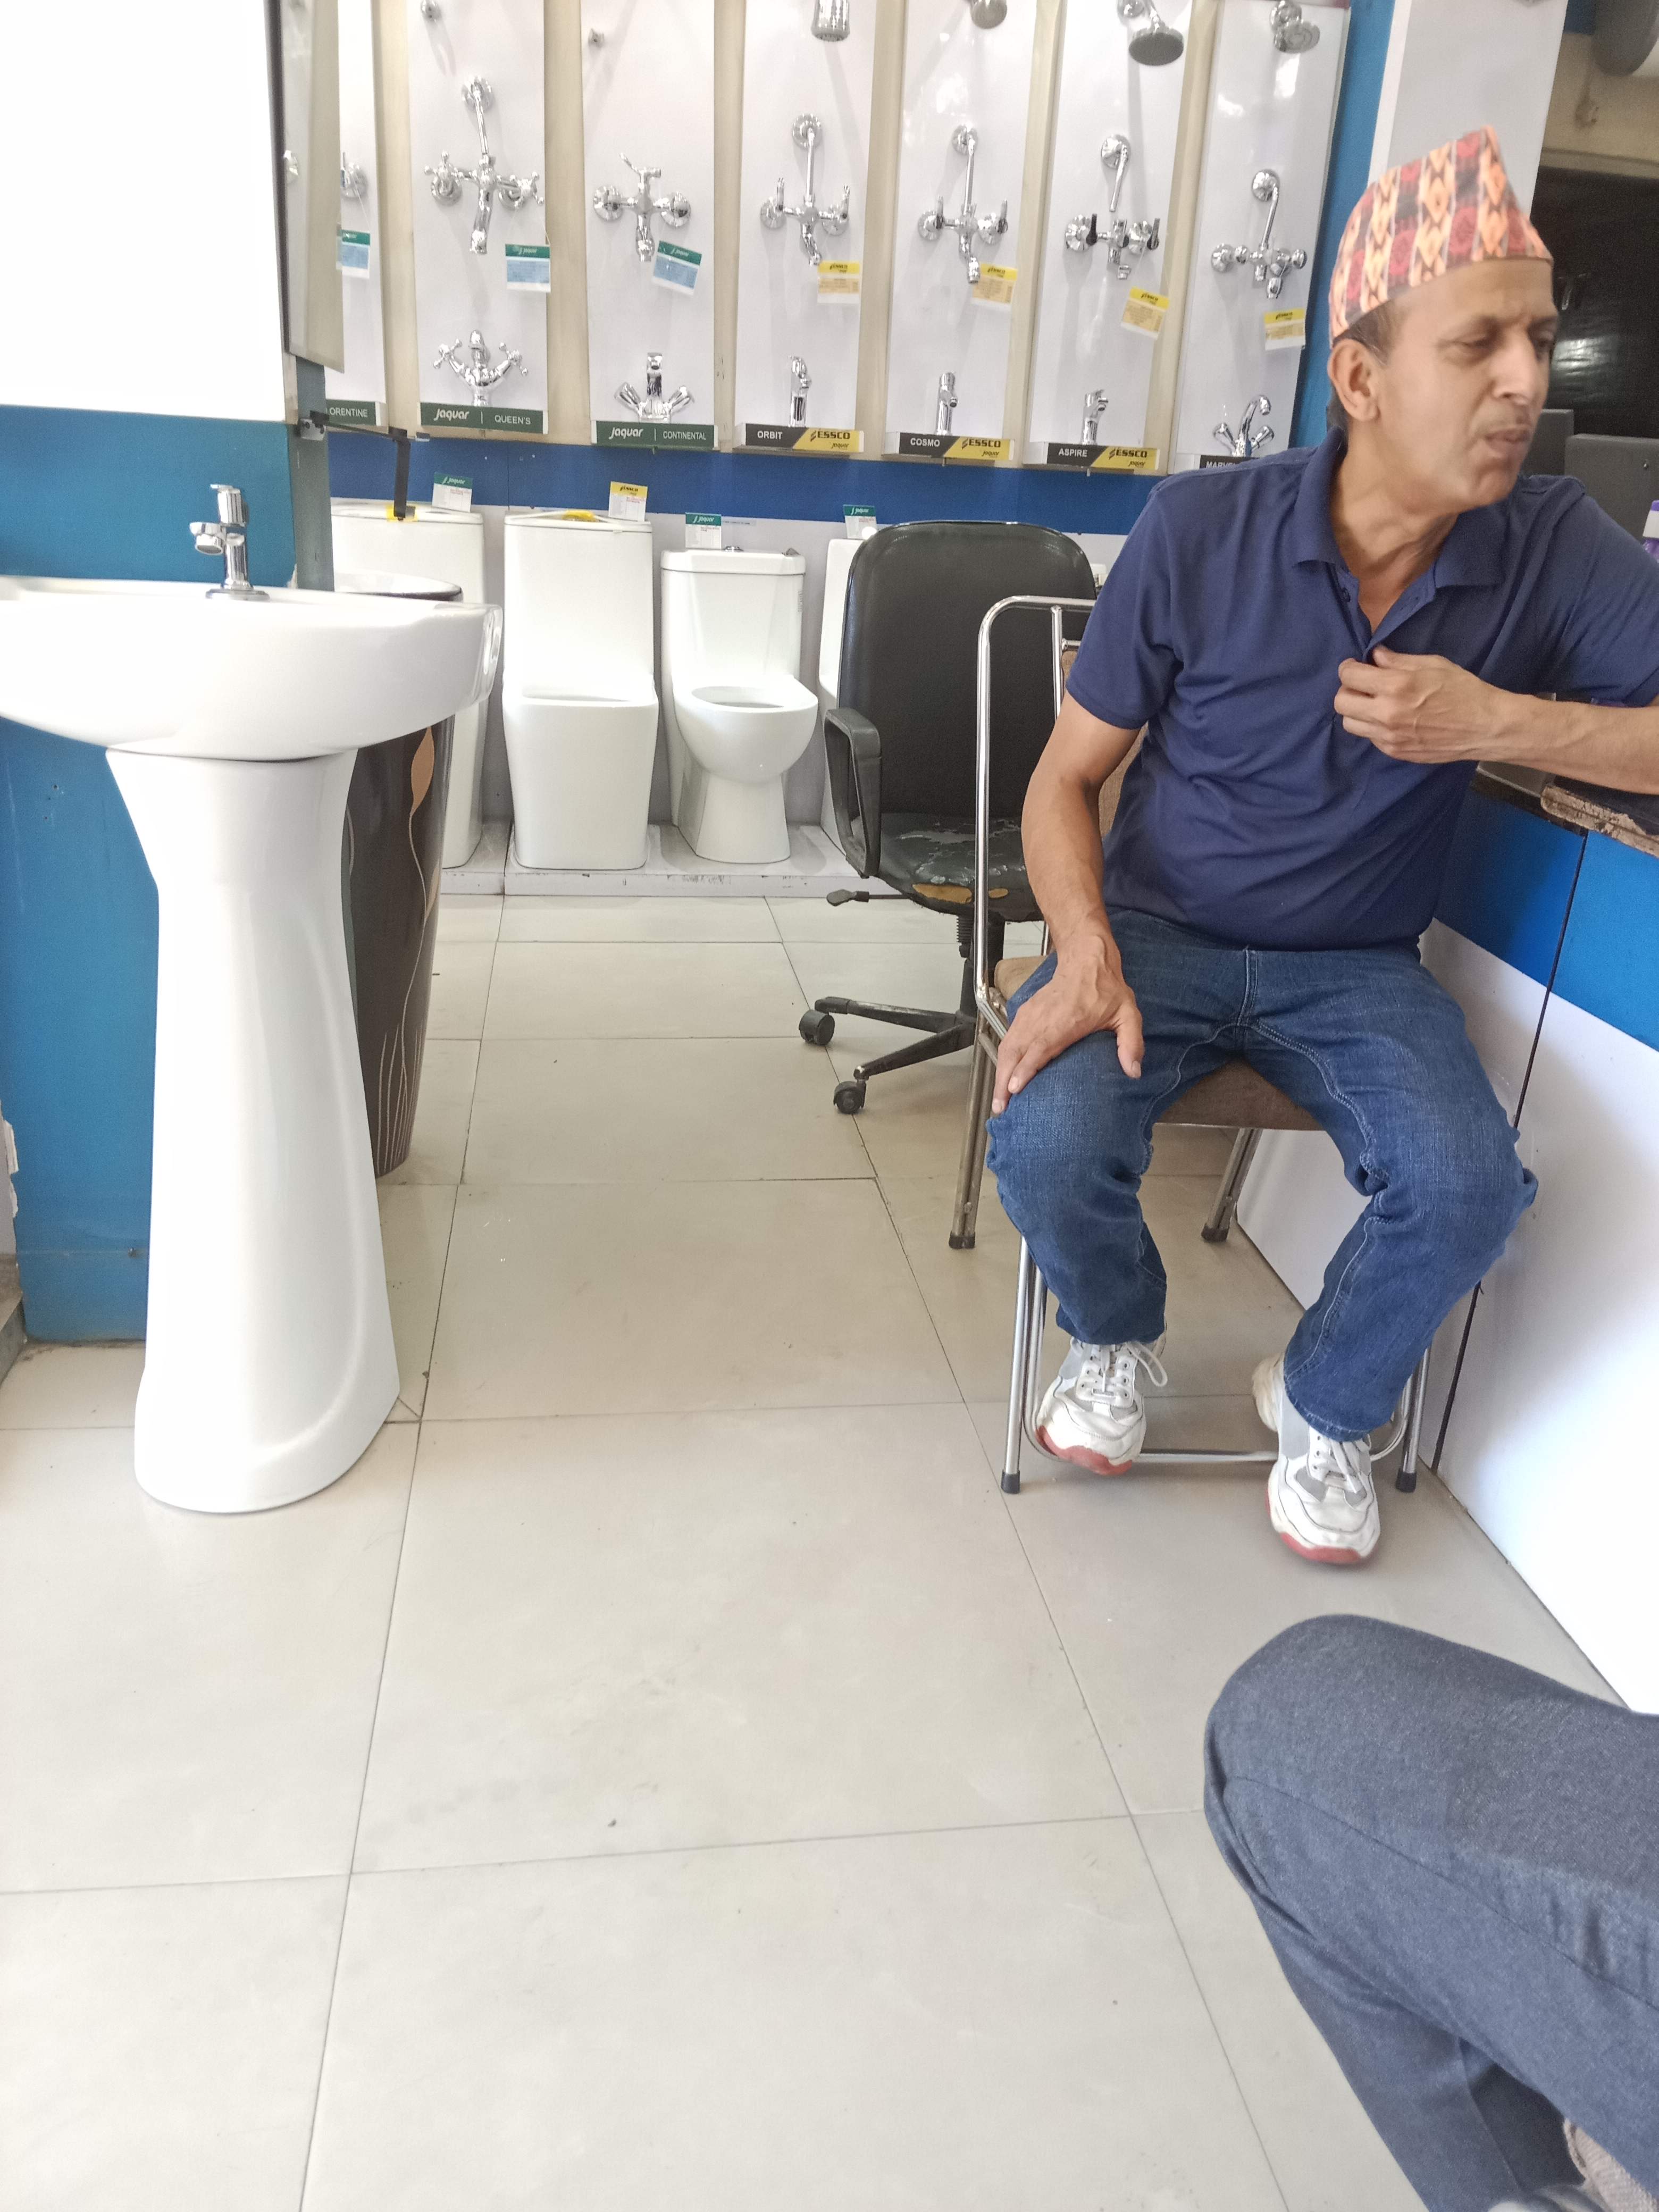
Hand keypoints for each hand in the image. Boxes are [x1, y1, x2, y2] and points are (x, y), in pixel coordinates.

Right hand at [992, 940, 1143, 1113]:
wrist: (1087, 959)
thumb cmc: (1106, 988)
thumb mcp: (1127, 1014)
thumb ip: (1131, 1043)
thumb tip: (1133, 1072)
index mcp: (1067, 1022)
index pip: (1040, 1047)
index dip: (1026, 1068)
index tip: (1015, 1088)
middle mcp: (1043, 1019)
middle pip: (1016, 1052)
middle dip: (1004, 1081)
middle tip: (1000, 1107)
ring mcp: (1031, 1015)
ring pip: (1008, 1046)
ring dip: (1000, 1073)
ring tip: (997, 1100)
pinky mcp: (1025, 1013)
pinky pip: (1008, 1038)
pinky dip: (1002, 1058)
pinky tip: (1001, 1075)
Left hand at [1334, 647, 1509, 762]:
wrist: (1484, 726)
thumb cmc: (1463, 690)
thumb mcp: (1432, 664)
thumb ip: (1398, 661)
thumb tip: (1375, 657)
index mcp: (1396, 686)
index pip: (1349, 676)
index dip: (1349, 668)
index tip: (1355, 666)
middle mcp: (1386, 714)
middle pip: (1341, 703)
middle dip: (1348, 689)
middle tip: (1363, 685)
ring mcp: (1389, 737)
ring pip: (1350, 723)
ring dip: (1357, 710)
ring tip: (1375, 703)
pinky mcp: (1395, 752)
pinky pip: (1369, 737)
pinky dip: (1372, 726)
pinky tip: (1390, 719)